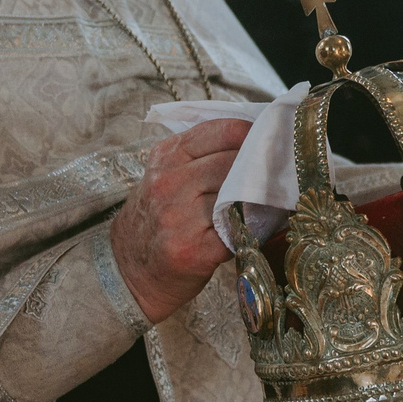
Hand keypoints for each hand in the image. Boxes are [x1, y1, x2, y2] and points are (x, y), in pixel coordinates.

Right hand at [111, 118, 250, 326]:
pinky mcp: (195, 251)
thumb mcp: (166, 176)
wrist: (128, 269)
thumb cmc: (156, 219)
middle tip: (274, 176)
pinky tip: (247, 232)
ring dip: (257, 202)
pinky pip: (238, 233)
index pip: (221, 131)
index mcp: (166, 157)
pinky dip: (249, 232)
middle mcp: (169, 184)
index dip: (251, 135)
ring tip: (261, 205)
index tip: (268, 141)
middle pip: (234, 163)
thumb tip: (255, 140)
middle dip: (258, 170)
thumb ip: (200, 155)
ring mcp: (180, 218)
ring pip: (239, 197)